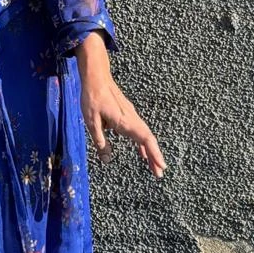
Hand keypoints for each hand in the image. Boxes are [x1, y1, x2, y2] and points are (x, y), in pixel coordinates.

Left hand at [75, 32, 165, 177]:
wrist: (96, 78)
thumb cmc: (92, 98)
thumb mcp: (91, 121)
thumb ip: (100, 140)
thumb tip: (107, 159)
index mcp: (125, 121)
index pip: (145, 138)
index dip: (154, 153)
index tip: (161, 166)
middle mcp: (132, 119)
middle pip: (148, 139)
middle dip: (155, 157)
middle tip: (159, 174)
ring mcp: (131, 116)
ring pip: (145, 136)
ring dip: (150, 152)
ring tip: (153, 168)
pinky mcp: (127, 115)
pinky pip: (138, 132)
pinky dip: (142, 144)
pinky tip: (141, 153)